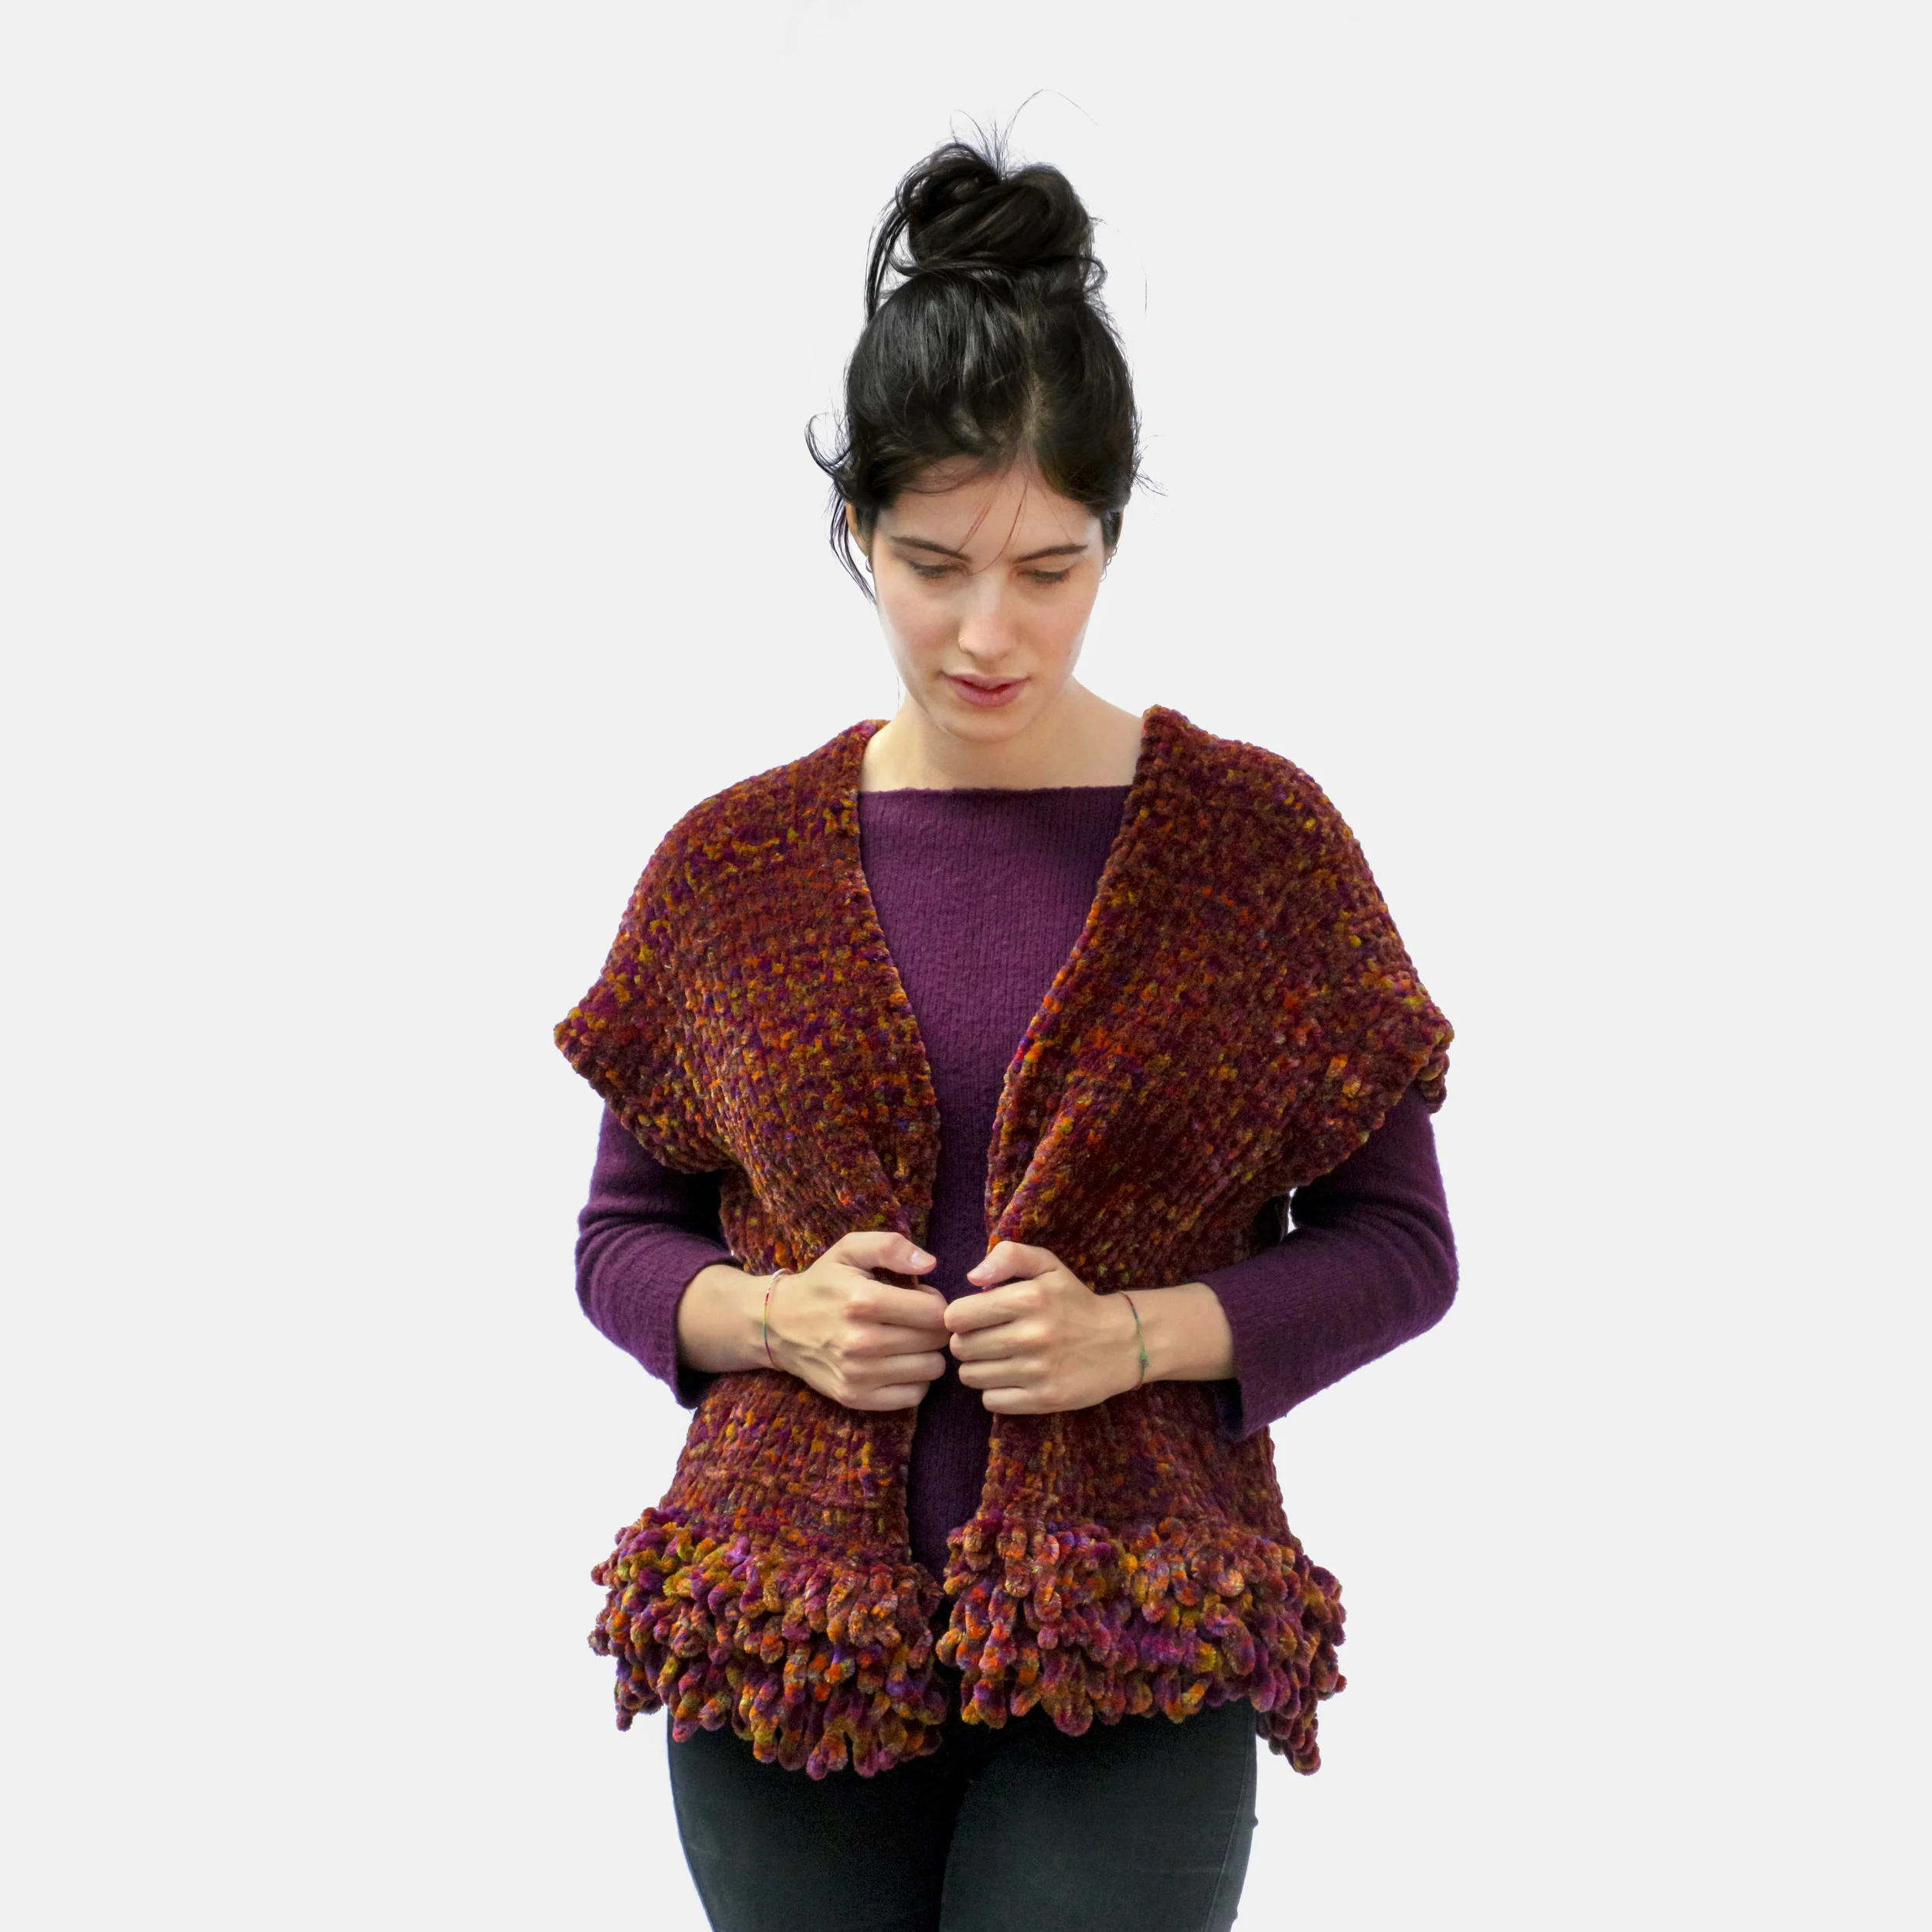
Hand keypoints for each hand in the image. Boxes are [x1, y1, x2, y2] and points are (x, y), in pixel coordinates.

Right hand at [764, 1229, 949, 1411]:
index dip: (935, 1302)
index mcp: (863, 1301)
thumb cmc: (822, 1284)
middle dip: (933, 1326)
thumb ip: (890, 1246)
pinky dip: (915, 1379)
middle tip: (913, 1319)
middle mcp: (860, 1341)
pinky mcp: (854, 1397)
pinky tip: (899, 1363)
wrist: (778, 1325)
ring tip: (907, 1340)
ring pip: (930, 1369)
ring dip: (927, 1354)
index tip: (919, 1298)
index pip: (934, 1311)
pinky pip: (913, 1395)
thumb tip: (929, 1263)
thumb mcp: (848, 1250)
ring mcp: (857, 1374)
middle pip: (934, 1340)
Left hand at [943, 1241, 1142, 1414]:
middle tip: (987, 1337)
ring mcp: (1037, 1372)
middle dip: (967, 1341)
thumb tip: (972, 1277)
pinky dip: (996, 1391)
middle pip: (960, 1348)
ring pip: (971, 1376)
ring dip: (979, 1367)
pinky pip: (991, 1401)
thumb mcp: (1048, 1266)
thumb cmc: (1075, 1301)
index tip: (974, 1316)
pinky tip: (1012, 1377)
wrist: (1122, 1342)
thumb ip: (1009, 1256)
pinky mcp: (1044, 1400)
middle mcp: (1031, 1336)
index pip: (956, 1316)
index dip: (959, 1316)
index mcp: (1028, 1298)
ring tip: (999, 1357)